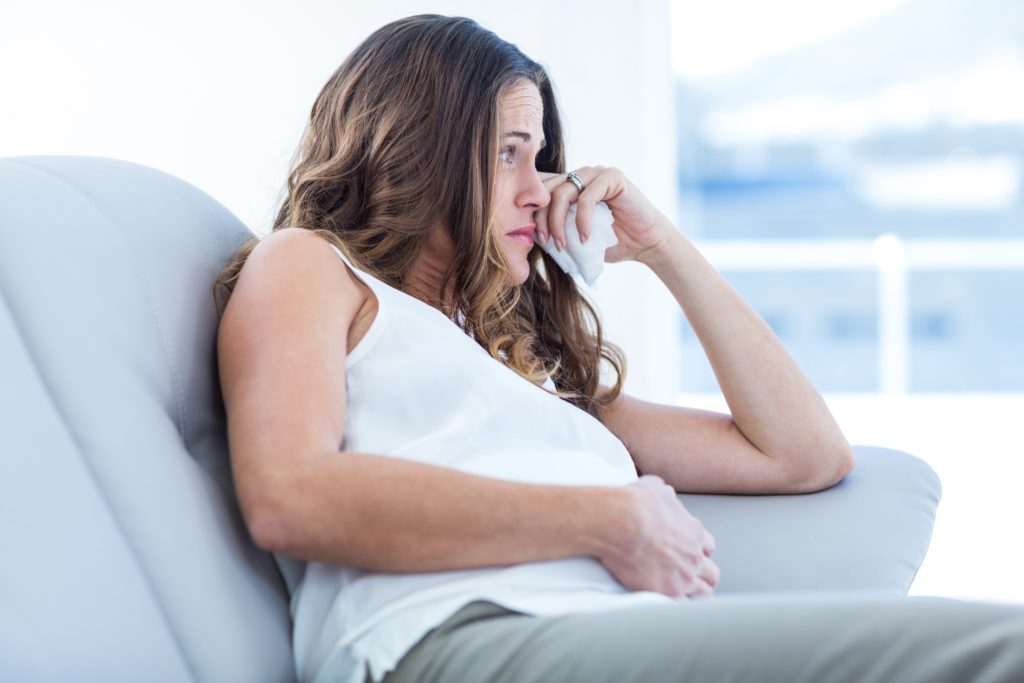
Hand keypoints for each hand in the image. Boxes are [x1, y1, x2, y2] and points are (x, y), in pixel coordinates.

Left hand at [535, 167, 675, 265]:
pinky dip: (582, 220)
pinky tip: (584, 238)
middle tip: (545, 242)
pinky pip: (587, 197)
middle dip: (542, 218)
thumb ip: (556, 231)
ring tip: (562, 245)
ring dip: (558, 221)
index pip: (540, 187)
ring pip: (563, 192)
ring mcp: (596, 173)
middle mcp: (581, 174)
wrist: (646, 244)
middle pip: (547, 189)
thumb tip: (527, 237)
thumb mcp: (575, 238)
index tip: (525, 232)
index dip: (530, 207)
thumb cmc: (612, 242)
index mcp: (570, 184)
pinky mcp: (613, 177)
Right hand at [598, 474, 719, 598]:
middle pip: (712, 573)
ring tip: (683, 596)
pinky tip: (669, 605)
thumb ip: (664, 493)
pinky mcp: (668, 592)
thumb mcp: (653, 487)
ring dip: (695, 594)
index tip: (688, 553)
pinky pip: (683, 607)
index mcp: (693, 532)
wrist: (622, 523)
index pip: (708, 547)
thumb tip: (665, 491)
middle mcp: (694, 556)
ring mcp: (684, 576)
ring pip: (704, 593)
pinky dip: (677, 607)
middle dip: (703, 575)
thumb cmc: (635, 504)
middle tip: (690, 577)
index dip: (699, 550)